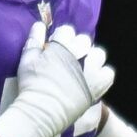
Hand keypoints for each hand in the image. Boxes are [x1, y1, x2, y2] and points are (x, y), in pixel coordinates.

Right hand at [0, 20, 116, 136]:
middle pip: (85, 41)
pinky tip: (93, 79)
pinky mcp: (98, 86)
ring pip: (99, 54)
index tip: (57, 48)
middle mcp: (79, 55)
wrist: (42, 111)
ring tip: (83, 68)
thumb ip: (34, 40)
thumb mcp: (27, 59)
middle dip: (78, 46)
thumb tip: (40, 25)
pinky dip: (103, 74)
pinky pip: (109, 73)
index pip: (67, 31)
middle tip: (70, 58)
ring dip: (92, 58)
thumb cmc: (32, 85)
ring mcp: (91, 70)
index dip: (61, 38)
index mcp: (62, 46)